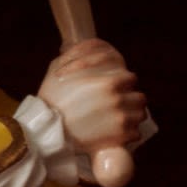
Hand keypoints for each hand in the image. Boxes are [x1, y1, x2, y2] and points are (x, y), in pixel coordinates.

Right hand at [39, 37, 147, 152]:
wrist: (46, 130)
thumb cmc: (50, 98)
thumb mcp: (57, 68)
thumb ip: (75, 55)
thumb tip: (84, 47)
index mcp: (109, 83)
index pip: (131, 78)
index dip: (124, 81)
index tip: (118, 86)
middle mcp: (118, 101)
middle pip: (140, 98)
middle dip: (131, 98)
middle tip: (121, 102)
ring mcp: (121, 121)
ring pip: (140, 115)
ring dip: (133, 115)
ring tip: (123, 117)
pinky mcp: (120, 139)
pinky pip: (135, 133)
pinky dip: (129, 133)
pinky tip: (120, 131)